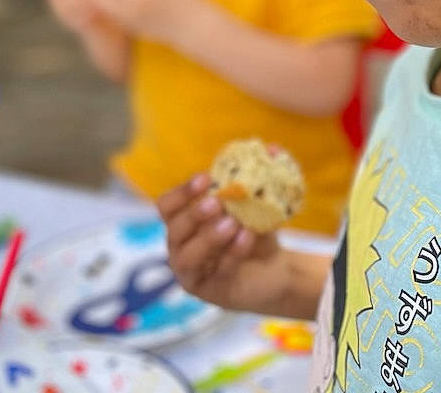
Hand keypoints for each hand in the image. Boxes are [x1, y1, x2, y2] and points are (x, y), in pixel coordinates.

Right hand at [158, 174, 289, 313]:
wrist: (274, 269)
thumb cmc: (253, 232)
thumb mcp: (254, 206)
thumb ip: (258, 181)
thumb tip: (274, 148)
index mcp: (183, 223)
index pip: (166, 206)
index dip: (182, 192)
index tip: (206, 178)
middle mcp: (180, 247)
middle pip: (174, 229)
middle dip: (194, 214)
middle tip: (216, 202)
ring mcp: (191, 272)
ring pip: (187, 256)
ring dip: (208, 237)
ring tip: (231, 223)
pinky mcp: (208, 291)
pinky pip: (216, 272)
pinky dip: (232, 254)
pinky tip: (247, 237)